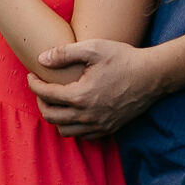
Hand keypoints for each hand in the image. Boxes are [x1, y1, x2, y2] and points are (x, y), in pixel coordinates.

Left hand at [26, 40, 160, 139]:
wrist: (152, 76)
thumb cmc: (123, 59)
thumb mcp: (94, 48)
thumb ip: (65, 53)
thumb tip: (42, 59)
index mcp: (80, 96)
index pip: (46, 95)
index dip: (34, 84)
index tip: (32, 75)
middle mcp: (87, 116)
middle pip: (50, 116)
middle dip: (40, 102)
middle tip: (40, 88)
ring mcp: (98, 125)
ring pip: (64, 131)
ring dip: (55, 117)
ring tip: (55, 101)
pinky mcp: (109, 129)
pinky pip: (82, 136)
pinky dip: (72, 127)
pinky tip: (73, 112)